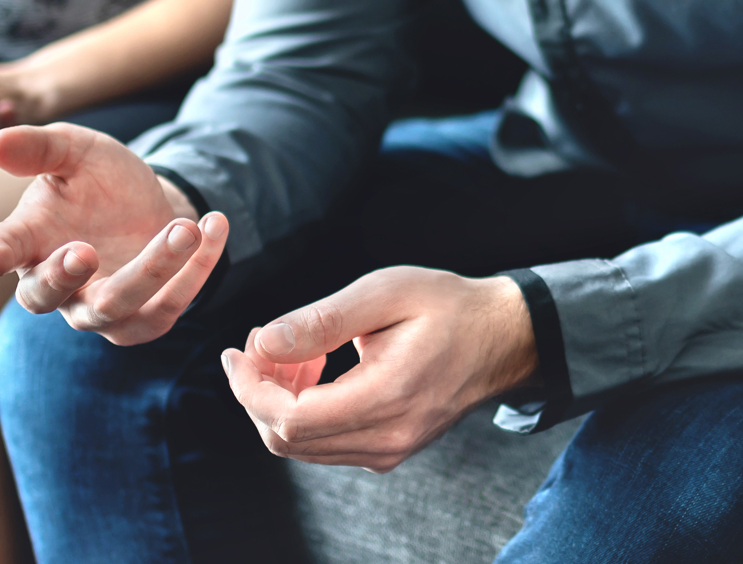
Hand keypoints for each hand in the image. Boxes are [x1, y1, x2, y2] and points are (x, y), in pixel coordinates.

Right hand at [0, 123, 222, 345]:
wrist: (148, 203)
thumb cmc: (98, 179)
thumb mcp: (75, 151)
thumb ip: (40, 148)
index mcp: (27, 242)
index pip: (2, 251)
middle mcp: (57, 286)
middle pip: (46, 297)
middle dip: (64, 277)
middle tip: (85, 250)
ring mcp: (100, 309)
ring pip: (116, 306)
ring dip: (153, 269)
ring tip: (184, 228)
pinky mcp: (145, 319)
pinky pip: (169, 306)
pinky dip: (197, 269)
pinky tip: (214, 226)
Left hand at [220, 267, 538, 471]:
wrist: (503, 338)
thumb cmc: (449, 306)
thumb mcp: (386, 292)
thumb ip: (322, 319)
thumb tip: (264, 342)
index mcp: (389, 397)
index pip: (291, 419)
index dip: (249, 389)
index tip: (239, 350)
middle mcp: (389, 436)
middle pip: (287, 439)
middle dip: (257, 392)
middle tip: (258, 344)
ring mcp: (390, 449)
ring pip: (302, 446)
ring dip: (279, 401)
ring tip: (292, 351)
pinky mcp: (389, 449)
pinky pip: (325, 444)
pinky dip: (303, 411)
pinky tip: (315, 369)